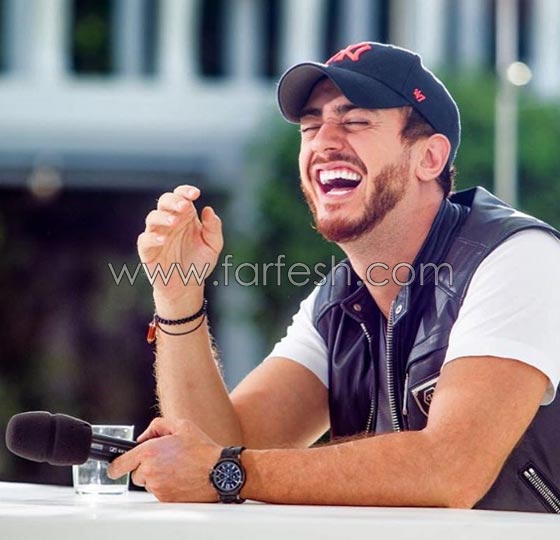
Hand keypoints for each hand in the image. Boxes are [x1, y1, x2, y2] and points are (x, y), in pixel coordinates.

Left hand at [108, 417, 221, 502]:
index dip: (115, 465)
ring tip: (175, 467)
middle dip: (145, 467)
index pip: (120, 463)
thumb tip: (143, 437)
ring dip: (155, 477)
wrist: (218, 471)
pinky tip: (179, 476)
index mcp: (150, 452)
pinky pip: (158, 492)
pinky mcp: (165, 498)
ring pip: (147, 483)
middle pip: (135, 473)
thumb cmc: (201, 449)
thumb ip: (156, 426)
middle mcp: (150, 471)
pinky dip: (165, 486)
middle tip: (164, 459)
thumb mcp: (181, 425)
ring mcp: (157, 487)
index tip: (115, 467)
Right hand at [138, 185, 222, 312]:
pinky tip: (163, 240)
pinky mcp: (148, 251)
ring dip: (162, 217)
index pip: (181, 197)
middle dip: (173, 201)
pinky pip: (145, 240)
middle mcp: (170, 223)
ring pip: (152, 218)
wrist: (188, 286)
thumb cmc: (199, 263)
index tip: (196, 193)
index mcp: (185, 217)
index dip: (185, 191)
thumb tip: (208, 209)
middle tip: (184, 207)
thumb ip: (213, 227)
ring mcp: (157, 235)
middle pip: (164, 202)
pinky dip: (152, 238)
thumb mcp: (213, 245)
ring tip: (174, 222)